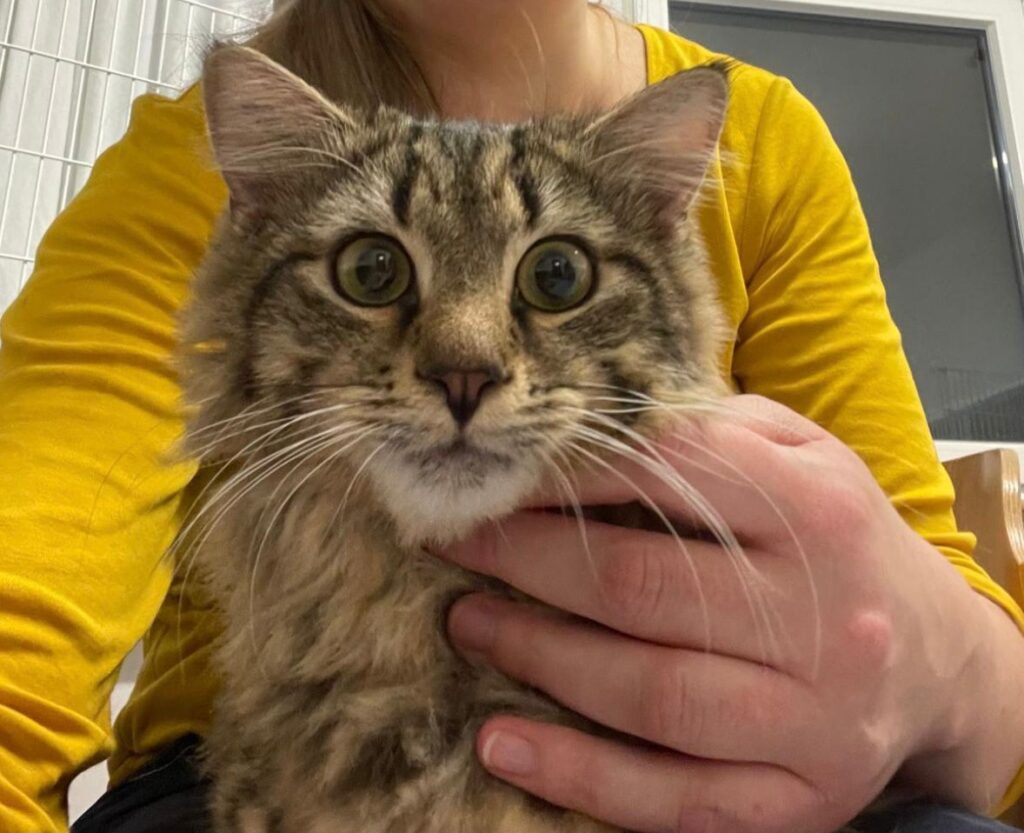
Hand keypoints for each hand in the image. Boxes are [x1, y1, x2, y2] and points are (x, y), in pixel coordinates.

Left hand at [439, 394, 1023, 832]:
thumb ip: (712, 432)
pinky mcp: (798, 798)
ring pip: (648, 694)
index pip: (669, 474)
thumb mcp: (805, 460)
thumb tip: (588, 424)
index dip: (564, 472)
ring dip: (537, 659)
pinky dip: (576, 776)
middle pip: (641, 587)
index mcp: (821, 513)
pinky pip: (672, 799)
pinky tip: (500, 745)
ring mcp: (814, 721)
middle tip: (458, 542)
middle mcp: (825, 618)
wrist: (934, 661)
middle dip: (527, 561)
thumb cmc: (841, 544)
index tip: (495, 472)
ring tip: (468, 625)